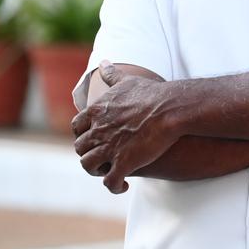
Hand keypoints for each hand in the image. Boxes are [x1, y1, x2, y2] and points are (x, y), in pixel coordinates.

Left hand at [72, 61, 181, 193]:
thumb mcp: (128, 81)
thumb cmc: (152, 94)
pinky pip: (111, 182)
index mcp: (96, 112)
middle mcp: (98, 131)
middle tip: (103, 155)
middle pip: (81, 148)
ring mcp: (110, 148)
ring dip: (97, 170)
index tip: (93, 137)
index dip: (83, 134)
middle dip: (89, 153)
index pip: (76, 127)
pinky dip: (114, 187)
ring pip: (89, 166)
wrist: (171, 109)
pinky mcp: (124, 163)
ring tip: (109, 171)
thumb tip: (103, 62)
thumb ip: (112, 75)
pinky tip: (124, 186)